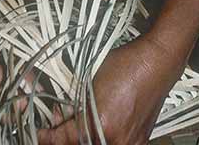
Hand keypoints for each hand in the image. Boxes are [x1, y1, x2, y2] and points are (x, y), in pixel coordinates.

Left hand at [37, 35, 182, 144]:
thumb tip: (59, 119)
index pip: (65, 138)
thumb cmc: (127, 65)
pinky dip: (101, 139)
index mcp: (101, 125)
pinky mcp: (139, 141)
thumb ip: (74, 106)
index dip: (48, 136)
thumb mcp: (91, 82)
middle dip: (64, 141)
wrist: (157, 62)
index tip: (41, 134)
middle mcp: (116, 140)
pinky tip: (95, 129)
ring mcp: (130, 143)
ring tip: (75, 127)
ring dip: (82, 140)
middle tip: (54, 130)